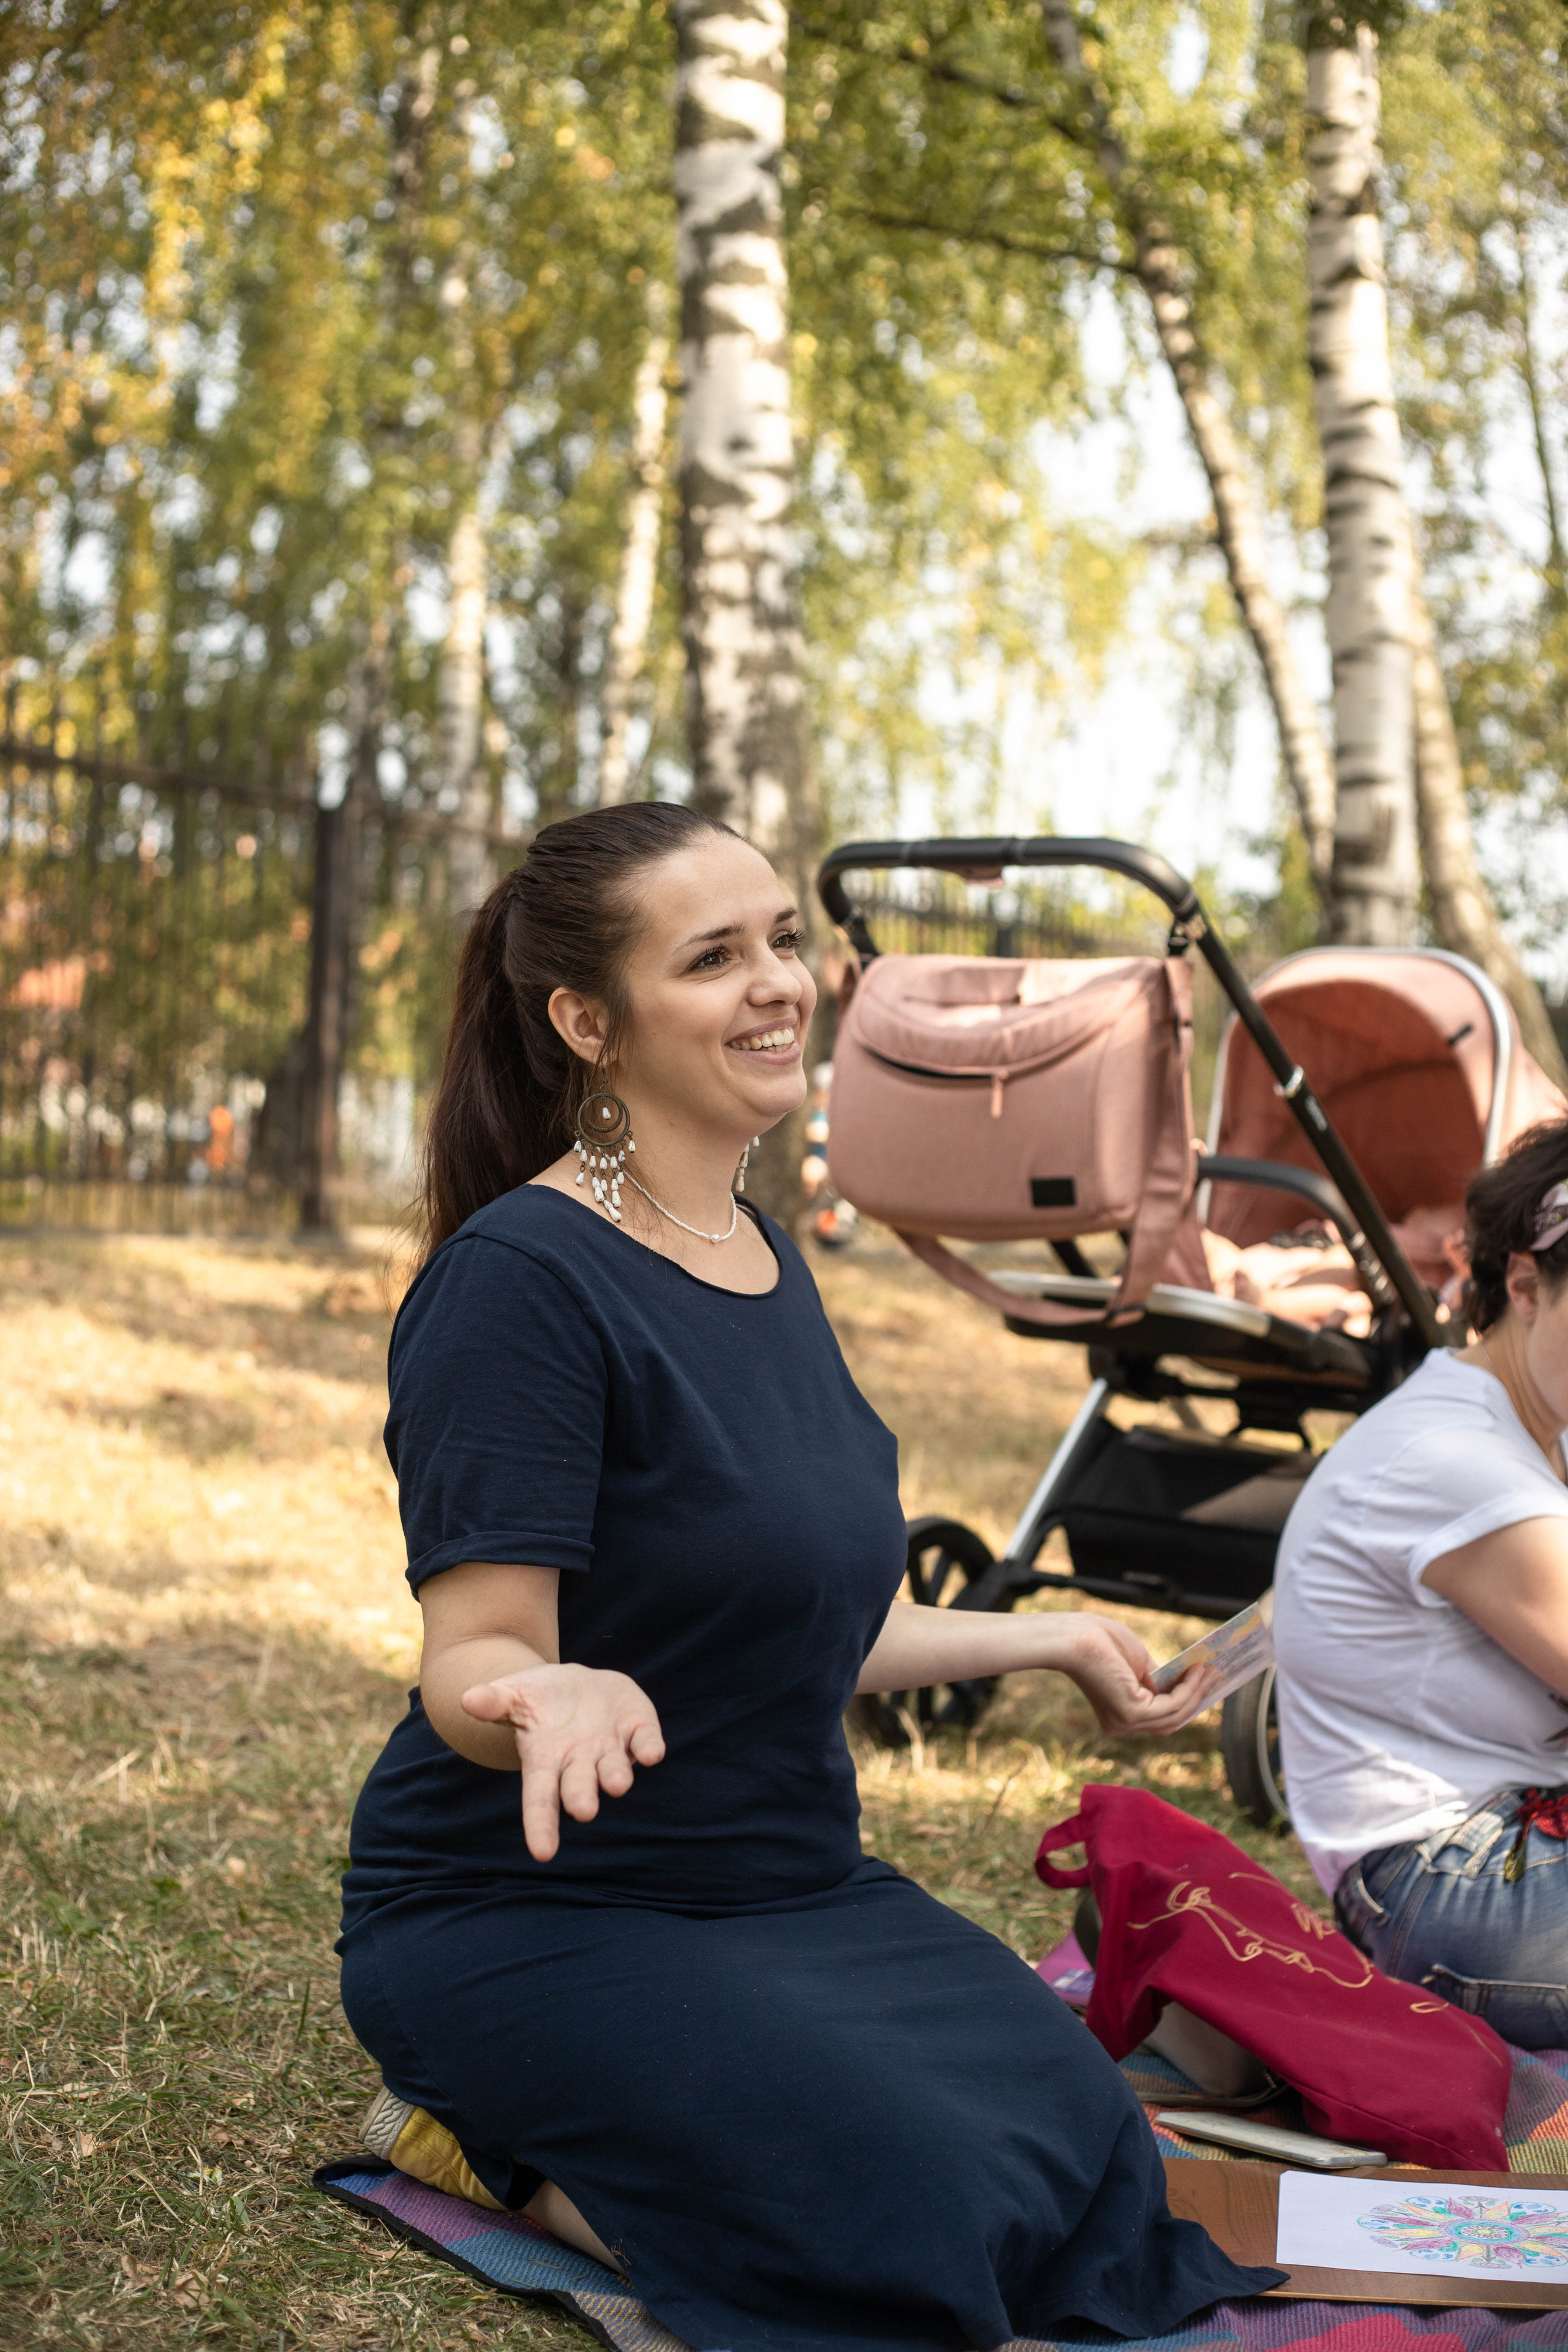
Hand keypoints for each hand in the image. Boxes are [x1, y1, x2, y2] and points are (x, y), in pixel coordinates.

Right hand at [461, 1663, 664, 1861]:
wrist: (575, 1684)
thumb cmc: (536, 1699)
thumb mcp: (512, 1695)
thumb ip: (494, 1701)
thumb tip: (467, 1700)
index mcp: (545, 1761)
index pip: (540, 1799)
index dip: (540, 1825)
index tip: (543, 1853)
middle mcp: (580, 1762)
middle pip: (579, 1786)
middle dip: (582, 1797)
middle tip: (584, 1810)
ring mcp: (611, 1748)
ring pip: (615, 1768)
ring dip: (617, 1776)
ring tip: (618, 1784)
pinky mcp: (637, 1728)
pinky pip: (645, 1741)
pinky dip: (649, 1747)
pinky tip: (653, 1753)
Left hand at [1054, 1615, 1218, 1737]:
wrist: (1073, 1636)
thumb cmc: (1098, 1640)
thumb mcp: (1136, 1662)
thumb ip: (1157, 1677)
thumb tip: (1183, 1682)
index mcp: (1121, 1715)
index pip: (1161, 1717)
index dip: (1187, 1702)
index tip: (1207, 1684)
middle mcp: (1123, 1726)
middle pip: (1173, 1720)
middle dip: (1198, 1698)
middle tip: (1217, 1677)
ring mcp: (1127, 1723)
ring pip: (1176, 1713)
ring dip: (1198, 1691)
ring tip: (1212, 1670)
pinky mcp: (1132, 1714)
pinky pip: (1172, 1705)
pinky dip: (1189, 1688)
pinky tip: (1197, 1671)